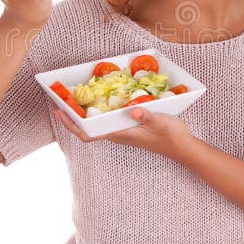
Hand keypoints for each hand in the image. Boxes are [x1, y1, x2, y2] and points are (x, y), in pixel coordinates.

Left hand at [53, 105, 192, 158]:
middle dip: (74, 116)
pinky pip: (107, 121)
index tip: (61, 112)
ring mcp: (123, 132)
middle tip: (64, 99)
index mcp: (121, 134)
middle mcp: (118, 134)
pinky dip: (99, 112)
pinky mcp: (129, 128)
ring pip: (97, 125)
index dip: (72, 125)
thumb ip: (147, 116)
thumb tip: (133, 110)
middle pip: (88, 129)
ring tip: (78, 97)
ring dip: (85, 114)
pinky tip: (103, 98)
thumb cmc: (171, 136)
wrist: (183, 147)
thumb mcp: (161, 122)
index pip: (89, 134)